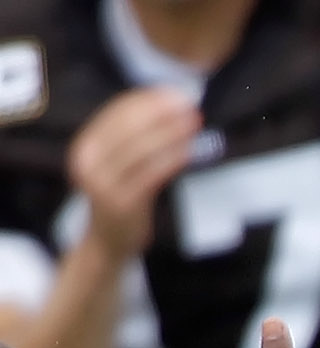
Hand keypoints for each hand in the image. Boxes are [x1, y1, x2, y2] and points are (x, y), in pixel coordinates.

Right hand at [67, 88, 195, 259]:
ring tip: (194, 123)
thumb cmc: (121, 197)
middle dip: (160, 113)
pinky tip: (188, 150)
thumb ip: (132, 140)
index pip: (116, 112)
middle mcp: (88, 161)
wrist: (107, 242)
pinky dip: (171, 159)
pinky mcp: (121, 202)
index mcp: (85, 145)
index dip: (146, 100)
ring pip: (141, 149)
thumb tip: (165, 108)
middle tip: (188, 105)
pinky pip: (150, 175)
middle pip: (128, 127)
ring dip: (170, 133)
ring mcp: (102, 183)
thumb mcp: (117, 164)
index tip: (174, 94)